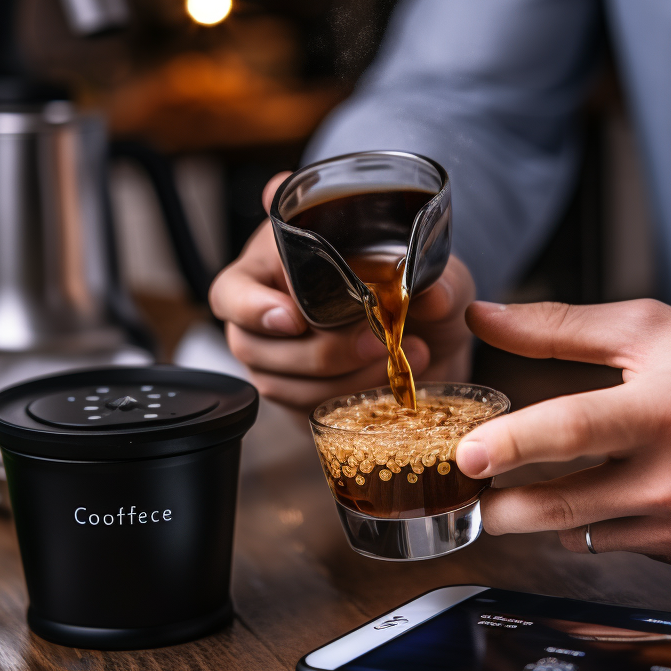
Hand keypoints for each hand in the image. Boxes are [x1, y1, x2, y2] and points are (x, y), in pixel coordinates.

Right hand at [208, 173, 474, 410]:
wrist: (435, 338)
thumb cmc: (418, 289)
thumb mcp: (437, 273)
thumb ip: (436, 278)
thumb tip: (430, 296)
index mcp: (277, 261)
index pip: (234, 290)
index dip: (255, 308)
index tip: (295, 318)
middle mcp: (266, 310)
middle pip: (252, 344)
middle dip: (319, 349)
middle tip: (374, 338)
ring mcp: (277, 358)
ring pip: (277, 382)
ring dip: (340, 376)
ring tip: (398, 357)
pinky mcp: (297, 395)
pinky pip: (304, 408)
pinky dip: (348, 398)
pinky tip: (390, 383)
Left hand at [455, 299, 670, 566]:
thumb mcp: (653, 333)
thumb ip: (561, 328)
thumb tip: (486, 320)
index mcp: (660, 412)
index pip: (574, 428)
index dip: (513, 443)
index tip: (466, 455)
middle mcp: (668, 478)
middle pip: (560, 504)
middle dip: (500, 508)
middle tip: (472, 491)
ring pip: (577, 533)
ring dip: (538, 515)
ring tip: (520, 491)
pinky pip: (612, 544)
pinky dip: (590, 522)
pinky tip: (600, 496)